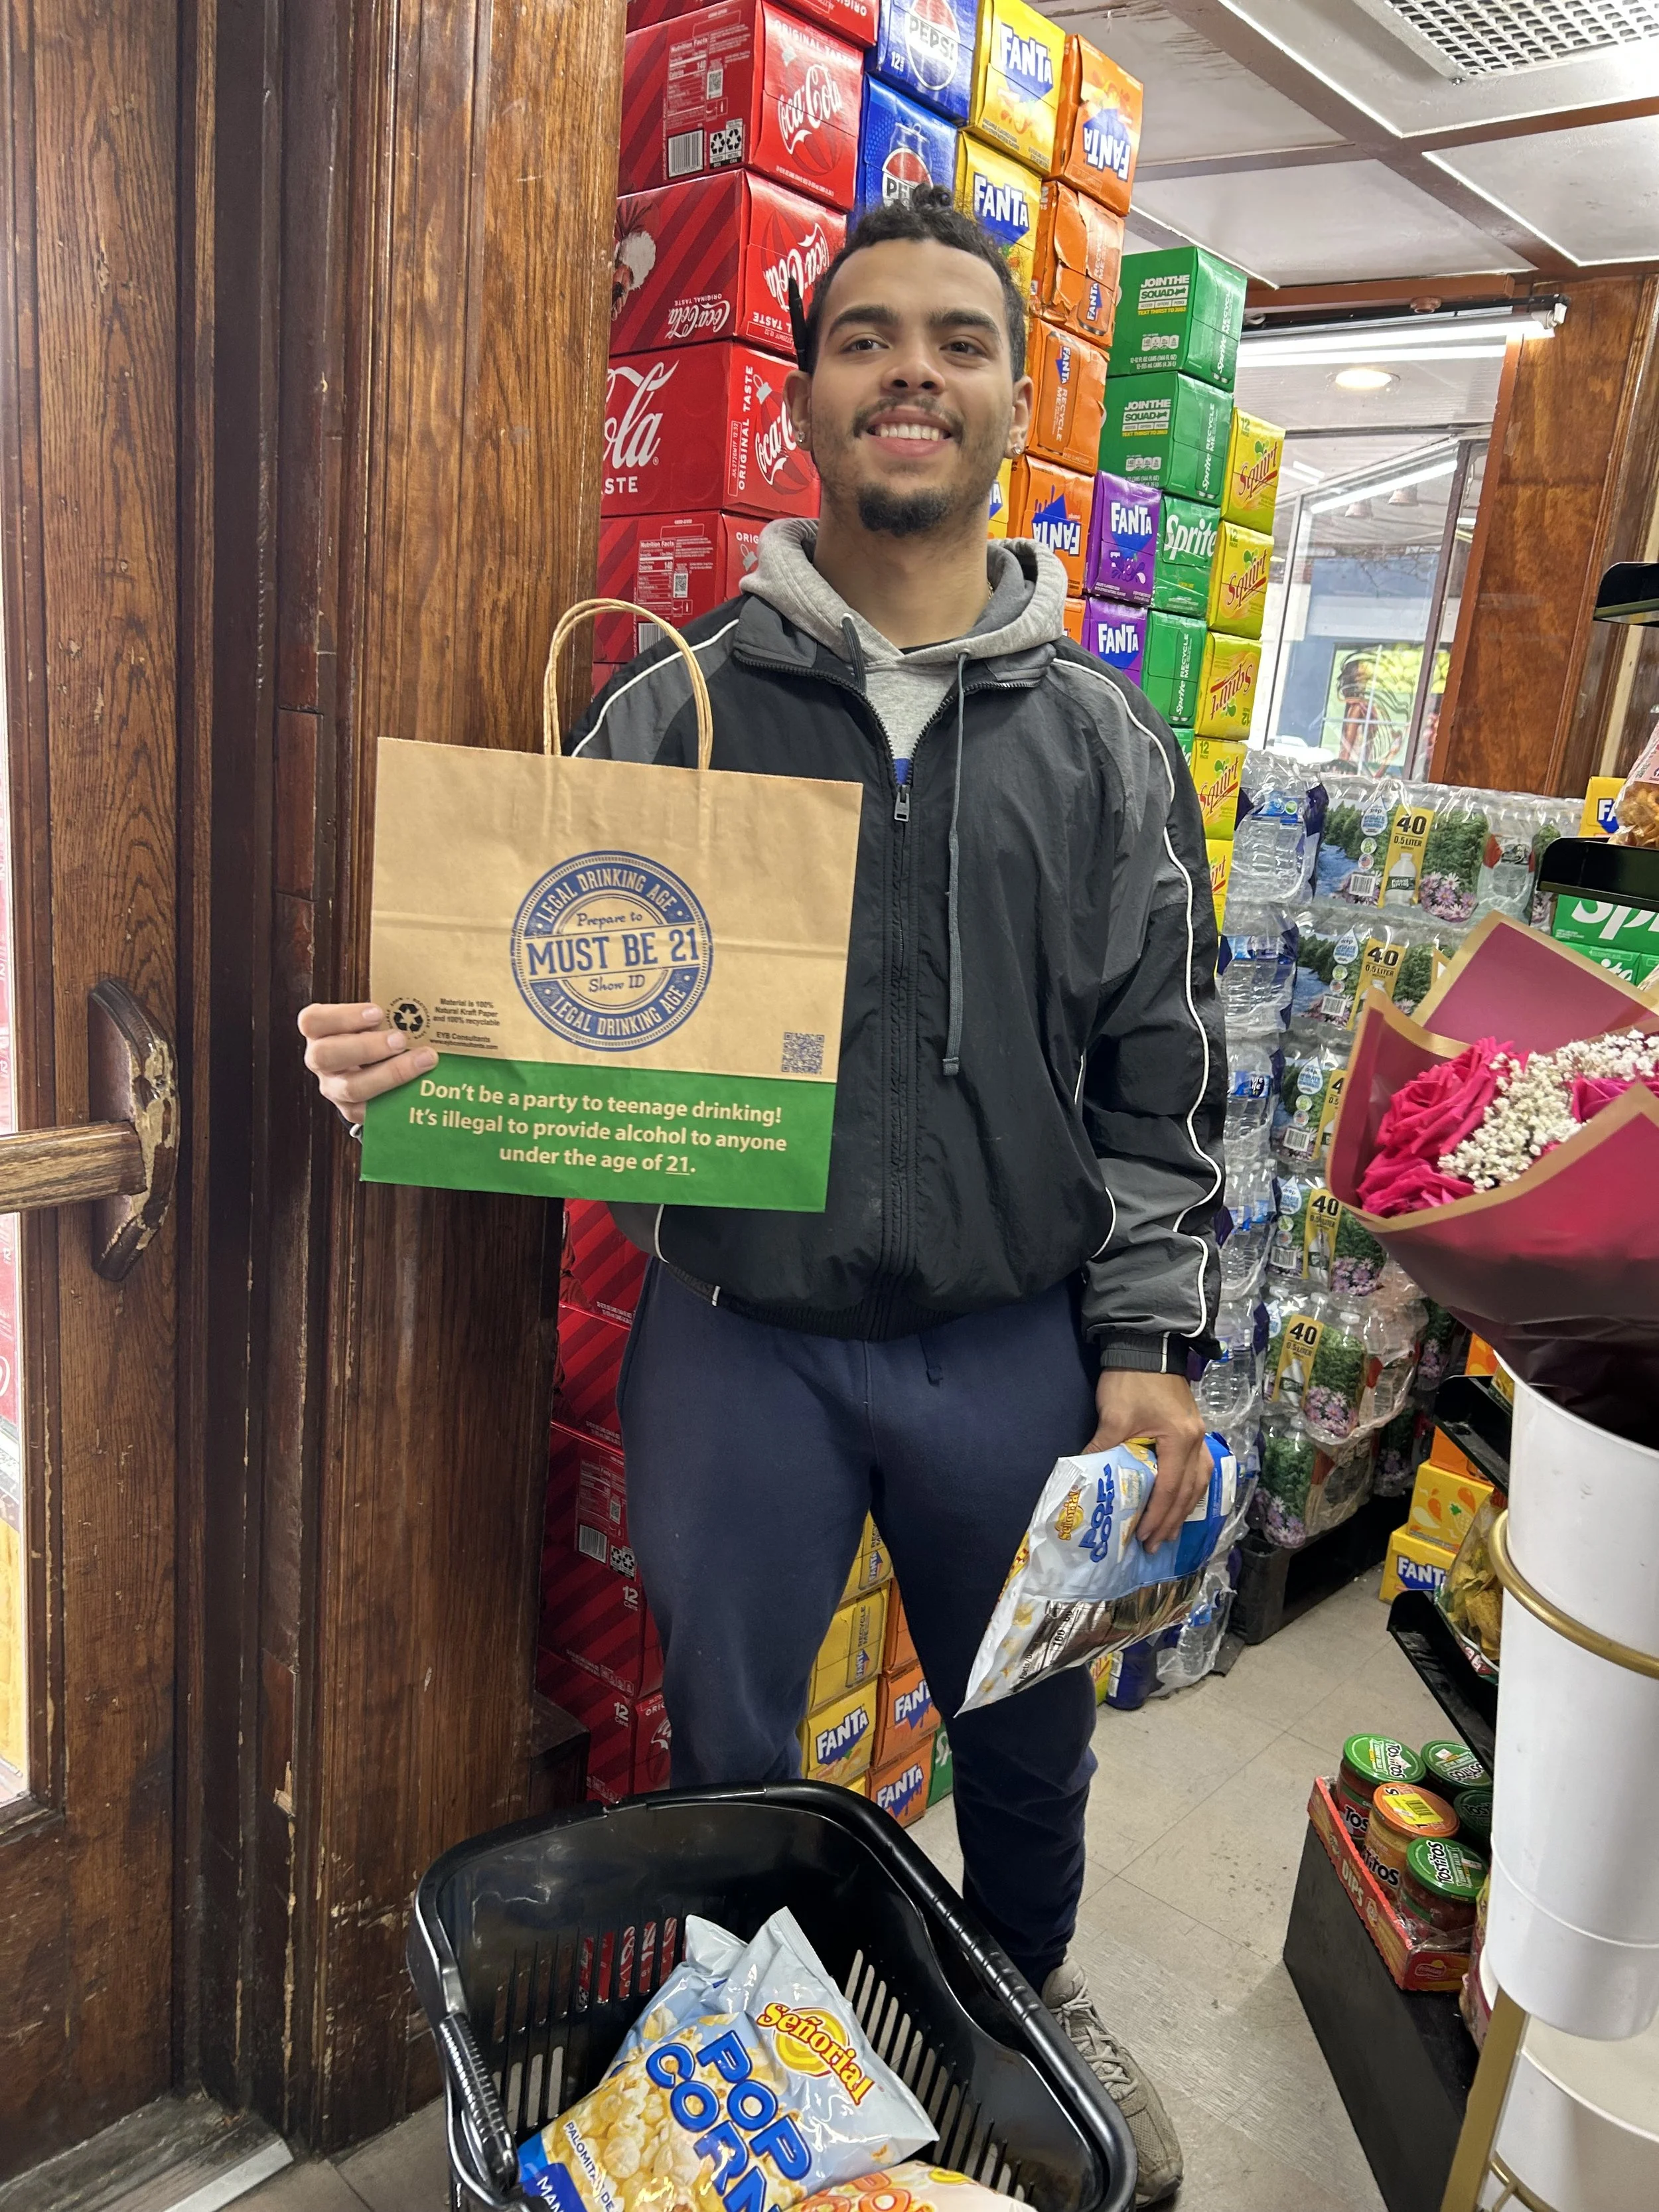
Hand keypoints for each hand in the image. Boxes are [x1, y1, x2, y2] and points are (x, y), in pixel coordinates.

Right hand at [297, 1001, 436, 1127]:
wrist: (373, 1066)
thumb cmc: (373, 1031)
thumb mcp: (373, 1018)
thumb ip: (387, 1009)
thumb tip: (423, 1003)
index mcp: (318, 1030)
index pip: (312, 1021)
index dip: (343, 1017)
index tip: (377, 1012)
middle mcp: (319, 1060)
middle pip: (326, 1056)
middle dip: (366, 1047)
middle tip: (400, 1039)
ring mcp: (333, 1088)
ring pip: (351, 1087)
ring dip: (390, 1074)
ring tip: (421, 1060)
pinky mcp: (352, 1110)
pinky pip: (371, 1111)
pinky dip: (398, 1096)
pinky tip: (421, 1085)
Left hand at [1087, 1368, 1209, 1552]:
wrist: (1145, 1346)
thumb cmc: (1130, 1381)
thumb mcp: (1113, 1417)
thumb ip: (1102, 1449)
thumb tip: (1086, 1477)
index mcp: (1180, 1440)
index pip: (1170, 1488)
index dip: (1157, 1516)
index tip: (1143, 1537)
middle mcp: (1196, 1440)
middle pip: (1189, 1491)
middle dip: (1171, 1520)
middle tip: (1155, 1545)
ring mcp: (1198, 1434)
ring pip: (1199, 1481)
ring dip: (1184, 1508)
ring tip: (1168, 1532)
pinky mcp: (1192, 1429)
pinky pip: (1198, 1469)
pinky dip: (1190, 1489)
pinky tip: (1182, 1501)